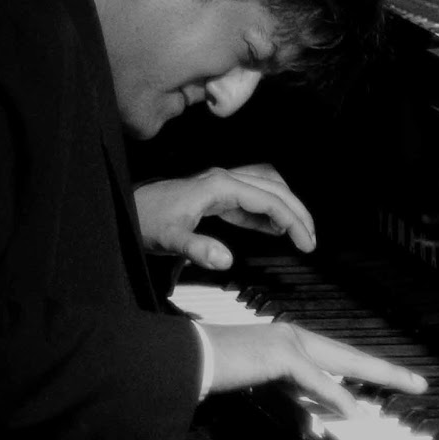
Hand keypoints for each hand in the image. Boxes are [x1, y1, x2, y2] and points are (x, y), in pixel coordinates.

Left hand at [135, 165, 315, 268]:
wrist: (127, 210)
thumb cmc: (145, 221)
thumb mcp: (169, 238)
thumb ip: (197, 248)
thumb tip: (225, 260)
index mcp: (220, 186)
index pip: (268, 200)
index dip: (292, 221)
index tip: (306, 243)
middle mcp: (224, 179)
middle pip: (274, 188)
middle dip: (297, 212)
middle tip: (311, 240)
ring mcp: (221, 186)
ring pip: (266, 188)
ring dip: (285, 207)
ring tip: (299, 233)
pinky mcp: (216, 196)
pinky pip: (251, 199)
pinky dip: (267, 212)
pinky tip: (274, 229)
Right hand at [205, 321, 426, 417]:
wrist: (188, 359)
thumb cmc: (215, 371)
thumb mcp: (260, 384)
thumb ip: (289, 393)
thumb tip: (312, 415)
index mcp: (290, 341)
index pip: (338, 358)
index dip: (367, 371)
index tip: (392, 381)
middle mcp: (294, 336)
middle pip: (351, 356)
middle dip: (388, 370)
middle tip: (419, 382)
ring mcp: (288, 342)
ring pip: (344, 363)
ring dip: (379, 377)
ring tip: (408, 387)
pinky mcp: (280, 355)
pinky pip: (317, 380)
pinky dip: (338, 397)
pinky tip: (357, 413)